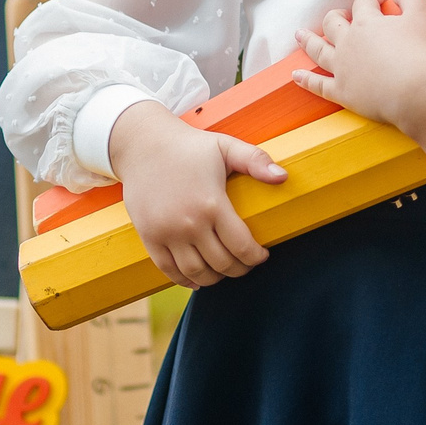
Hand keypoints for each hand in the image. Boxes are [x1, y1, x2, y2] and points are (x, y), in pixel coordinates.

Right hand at [109, 100, 288, 287]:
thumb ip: (256, 160)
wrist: (142, 144)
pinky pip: (168, 269)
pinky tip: (197, 279)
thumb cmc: (189, 146)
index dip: (256, 257)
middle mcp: (189, 223)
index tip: (262, 255)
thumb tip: (283, 177)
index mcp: (212, 204)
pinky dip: (184, 280)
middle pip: (221, 263)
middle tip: (246, 264)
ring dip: (214, 279)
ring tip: (223, 271)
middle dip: (239, 269)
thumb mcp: (225, 146)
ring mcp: (166, 232)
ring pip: (196, 272)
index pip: (242, 246)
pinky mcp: (149, 236)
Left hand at [296, 0, 425, 177]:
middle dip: (336, 16)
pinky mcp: (342, 93)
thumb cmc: (422, 53)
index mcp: (367, 23)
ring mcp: (342, 68)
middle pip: (333, 23)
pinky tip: (297, 75)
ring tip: (299, 35)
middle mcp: (348, 43)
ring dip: (308, 41)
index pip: (363, 2)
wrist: (418, 92)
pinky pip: (319, 85)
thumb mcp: (423, 15)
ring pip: (318, 50)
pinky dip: (306, 80)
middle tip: (340, 15)